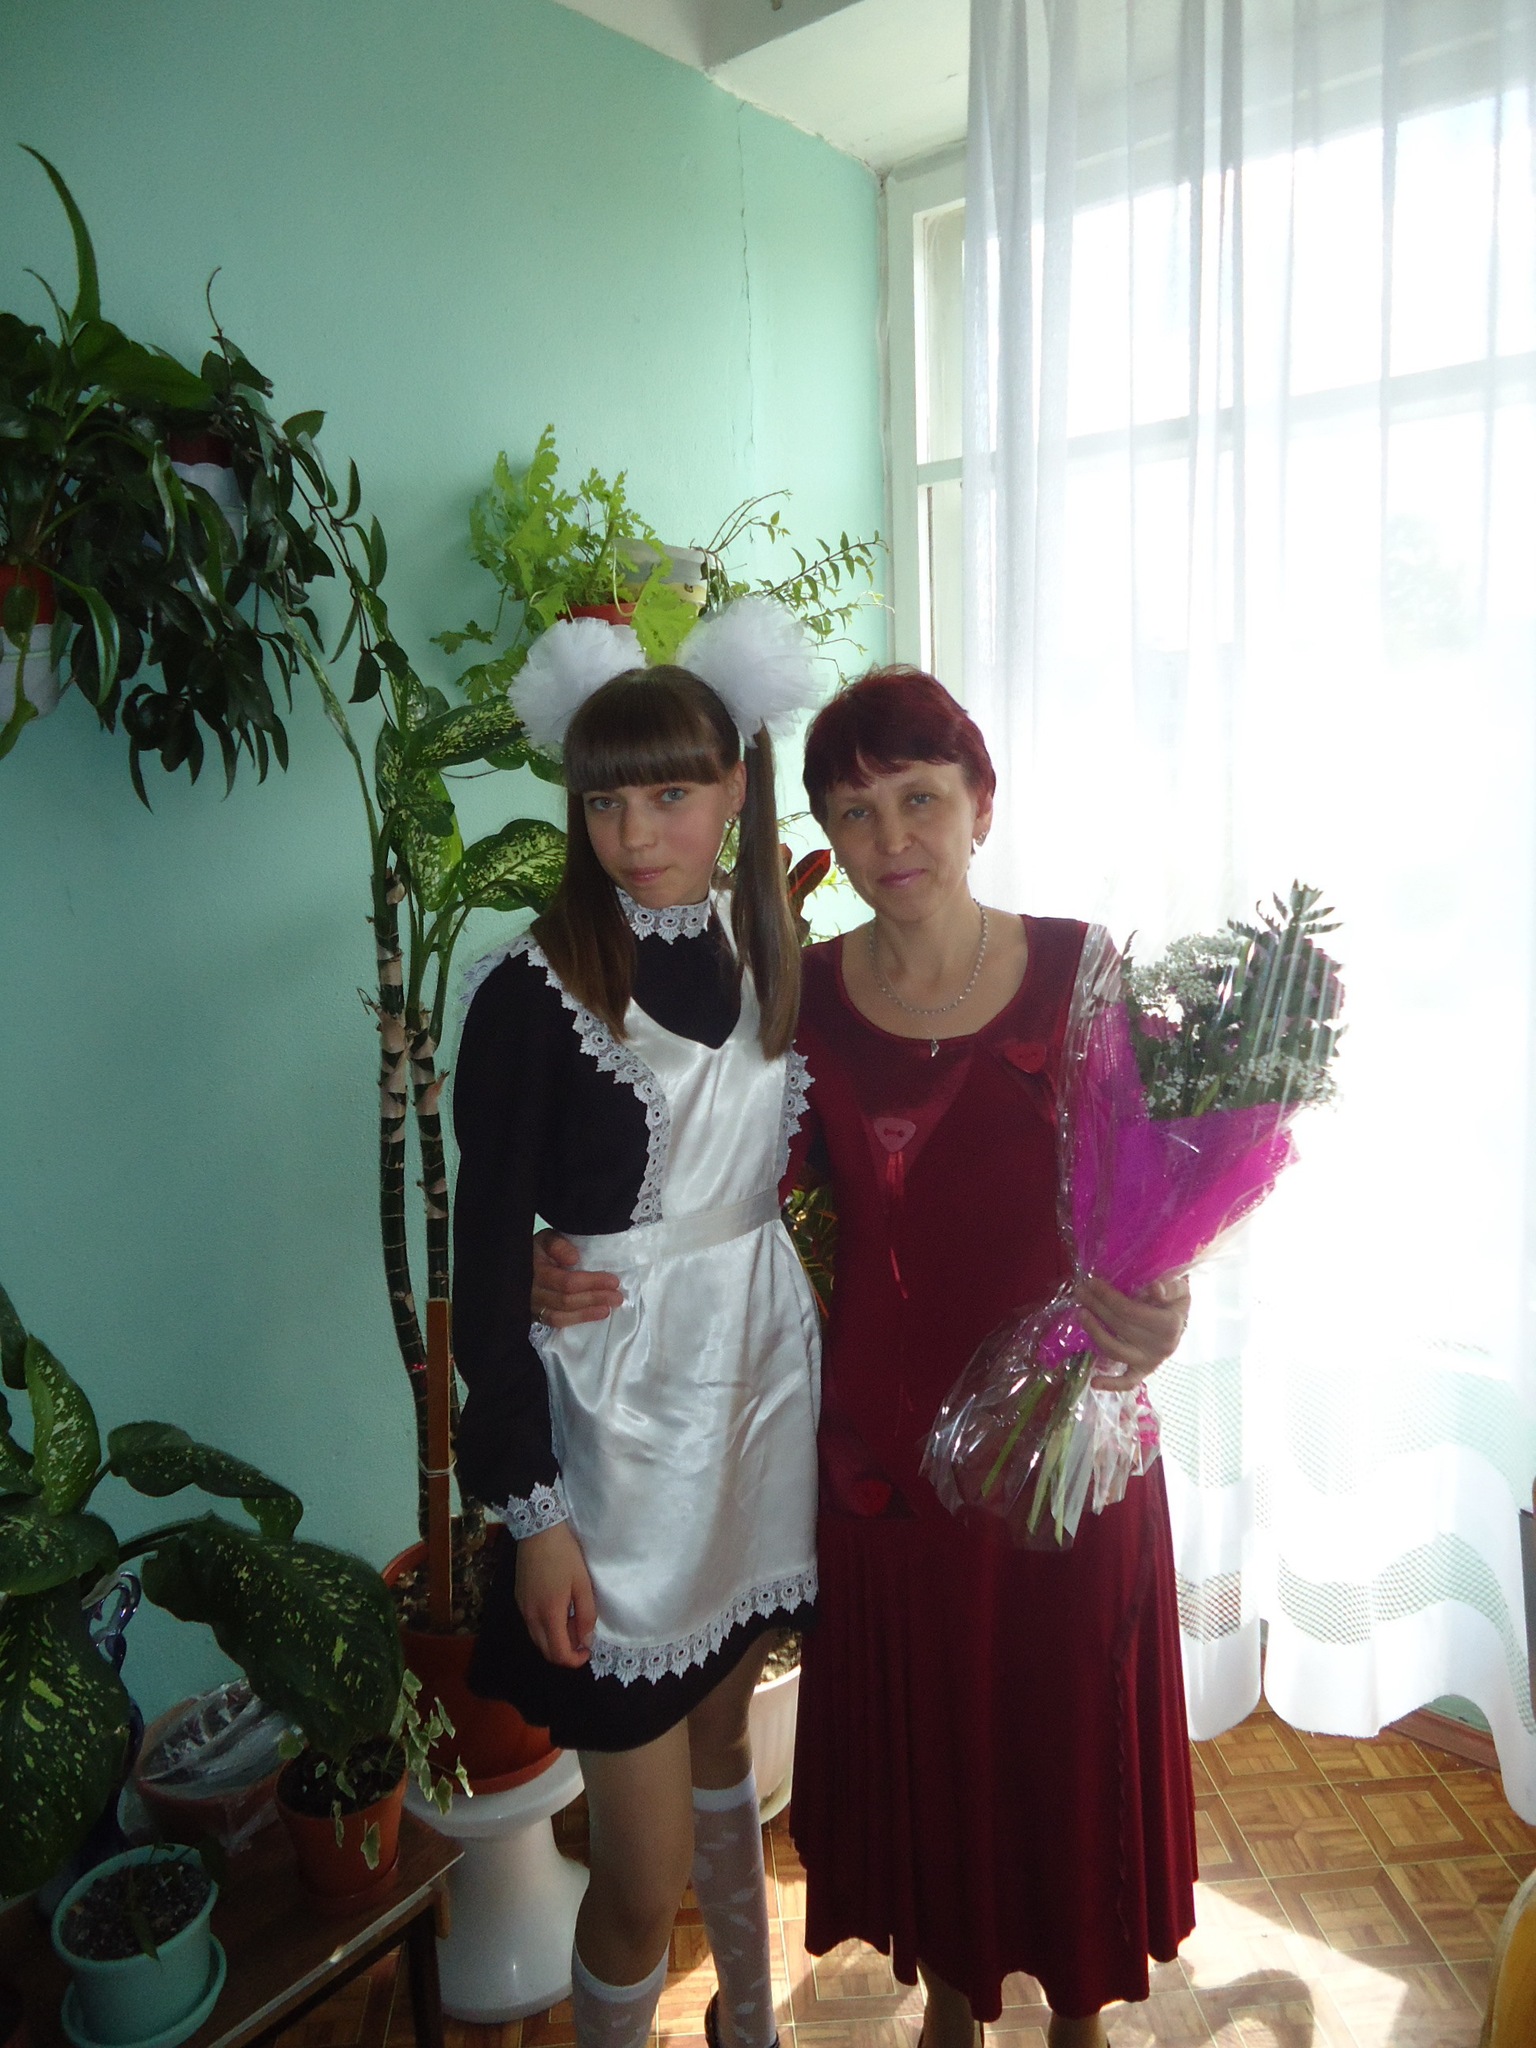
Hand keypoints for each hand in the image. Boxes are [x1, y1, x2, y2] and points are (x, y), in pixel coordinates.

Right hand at [514, 1522, 597, 1666]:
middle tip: (582, 1635)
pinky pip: (532, 1624)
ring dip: (555, 1639)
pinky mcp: (519, 1598)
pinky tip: (559, 1610)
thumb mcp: (582, 1584)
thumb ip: (586, 1615)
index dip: (574, 1660)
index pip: (558, 1654)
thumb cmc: (565, 1556)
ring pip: (538, 1638)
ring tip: (572, 1620)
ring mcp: (522, 1608)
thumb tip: (586, 1641)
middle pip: (545, 1651)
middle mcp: (531, 1617)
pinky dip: (546, 1627)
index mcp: (548, 1615)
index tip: (587, 1651)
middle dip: (565, 1651)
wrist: (538, 1530)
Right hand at [532, 1229, 622, 1328]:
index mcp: (535, 1270)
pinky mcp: (534, 1315)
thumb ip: (558, 1245)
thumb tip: (574, 1259)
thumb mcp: (546, 1239)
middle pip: (566, 1300)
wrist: (516, 1265)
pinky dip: (576, 1320)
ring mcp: (532, 1306)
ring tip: (608, 1309)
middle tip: (617, 1297)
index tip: (613, 1281)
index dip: (592, 1283)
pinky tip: (593, 1315)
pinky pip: (555, 1322)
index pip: (567, 1282)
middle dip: (594, 1298)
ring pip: (560, 1316)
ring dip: (587, 1314)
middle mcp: (532, 1292)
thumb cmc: (537, 1250)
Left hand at [1076, 1272, 1189, 1390]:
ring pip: (1116, 1350)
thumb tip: (1154, 1288)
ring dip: (1094, 1332)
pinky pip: (1128, 1381)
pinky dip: (1112, 1384)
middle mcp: (1160, 1346)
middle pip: (1119, 1326)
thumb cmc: (1176, 1301)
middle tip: (1080, 1292)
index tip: (1092, 1283)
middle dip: (1096, 1307)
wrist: (1182, 1322)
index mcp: (1169, 1324)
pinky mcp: (1144, 1371)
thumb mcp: (1180, 1289)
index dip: (1108, 1297)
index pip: (1130, 1311)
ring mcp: (1151, 1361)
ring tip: (1080, 1313)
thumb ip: (1169, 1287)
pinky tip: (1094, 1382)